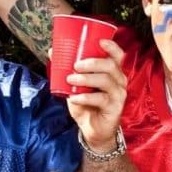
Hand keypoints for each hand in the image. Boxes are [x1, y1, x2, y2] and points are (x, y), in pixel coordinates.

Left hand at [66, 38, 126, 152]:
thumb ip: (67, 69)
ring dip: (86, 79)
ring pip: (106, 81)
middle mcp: (119, 81)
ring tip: (70, 80)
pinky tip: (74, 98)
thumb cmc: (86, 104)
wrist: (91, 130)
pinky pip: (101, 99)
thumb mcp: (75, 85)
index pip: (117, 55)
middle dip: (92, 63)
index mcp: (112, 72)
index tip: (100, 41)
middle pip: (111, 65)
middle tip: (75, 66)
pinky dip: (85, 97)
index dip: (111, 46)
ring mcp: (118, 95)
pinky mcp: (115, 108)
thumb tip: (52, 51)